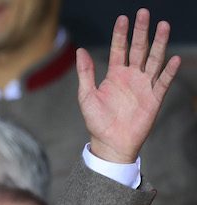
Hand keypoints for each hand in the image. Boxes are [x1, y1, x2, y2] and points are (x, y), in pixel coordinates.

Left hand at [76, 8, 180, 162]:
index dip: (121, 34)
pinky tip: (173, 59)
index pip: (119, 48)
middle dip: (141, 31)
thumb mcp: (86, 96)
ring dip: (159, 43)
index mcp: (115, 74)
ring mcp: (144, 85)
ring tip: (164, 26)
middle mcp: (131, 76)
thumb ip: (85, 73)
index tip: (123, 18)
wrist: (110, 143)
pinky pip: (163, 82)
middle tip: (144, 13)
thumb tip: (80, 50)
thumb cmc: (96, 121)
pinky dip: (169, 71)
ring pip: (154, 60)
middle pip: (139, 49)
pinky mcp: (154, 98)